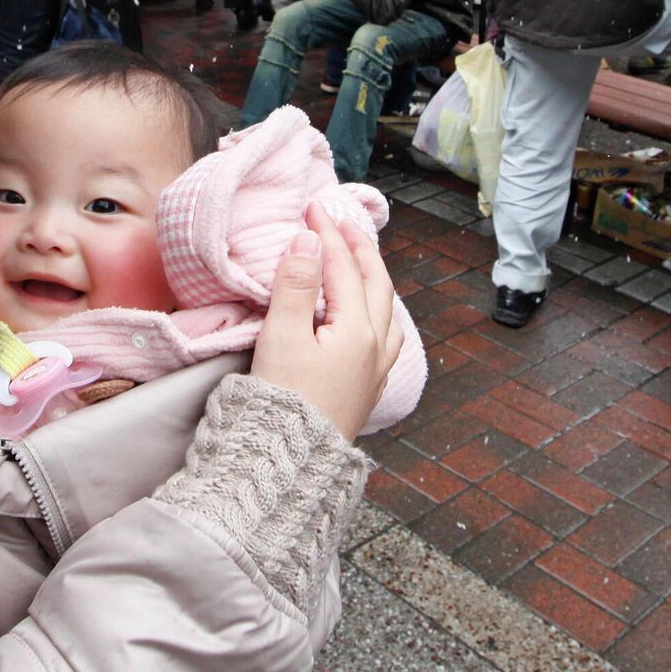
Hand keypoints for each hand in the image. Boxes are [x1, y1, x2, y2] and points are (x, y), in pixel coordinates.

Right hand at [250, 203, 403, 439]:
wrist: (290, 464)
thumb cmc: (282, 399)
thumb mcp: (283, 336)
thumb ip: (296, 285)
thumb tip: (309, 241)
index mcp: (358, 330)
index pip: (344, 268)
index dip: (328, 233)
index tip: (313, 207)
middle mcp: (376, 348)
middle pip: (377, 284)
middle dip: (360, 249)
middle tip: (342, 222)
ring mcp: (375, 371)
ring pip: (387, 312)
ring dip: (375, 279)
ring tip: (361, 262)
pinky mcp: (366, 391)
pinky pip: (385, 338)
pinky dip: (378, 312)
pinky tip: (369, 319)